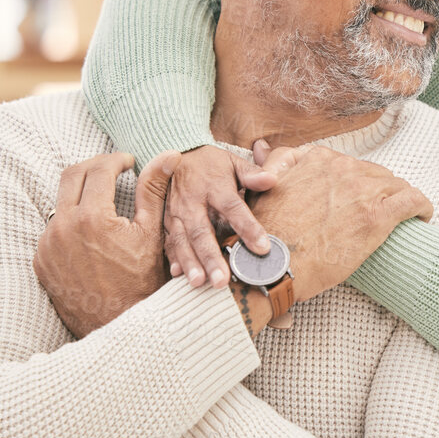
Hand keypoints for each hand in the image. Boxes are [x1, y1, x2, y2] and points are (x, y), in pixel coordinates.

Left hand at [35, 151, 177, 337]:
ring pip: (60, 202)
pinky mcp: (41, 261)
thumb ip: (154, 191)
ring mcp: (47, 246)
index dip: (116, 161)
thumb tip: (168, 156)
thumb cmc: (141, 282)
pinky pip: (53, 229)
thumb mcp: (152, 234)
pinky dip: (71, 222)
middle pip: (71, 176)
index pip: (98, 169)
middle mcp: (62, 228)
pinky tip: (91, 231)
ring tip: (105, 202)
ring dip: (82, 195)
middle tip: (114, 171)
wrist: (119, 325)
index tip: (129, 163)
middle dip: (94, 168)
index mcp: (92, 218)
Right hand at [162, 144, 283, 286]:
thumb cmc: (213, 164)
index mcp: (214, 186)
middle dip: (210, 256)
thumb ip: (252, 174)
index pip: (233, 207)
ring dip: (190, 262)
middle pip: (202, 231)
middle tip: (222, 280)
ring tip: (200, 282)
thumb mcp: (233, 163)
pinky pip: (169, 241)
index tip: (263, 247)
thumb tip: (272, 180)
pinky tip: (178, 275)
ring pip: (182, 240)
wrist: (179, 154)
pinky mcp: (167, 222)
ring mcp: (176, 213)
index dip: (247, 227)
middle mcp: (192, 202)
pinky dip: (173, 258)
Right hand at [244, 145, 435, 302]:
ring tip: (402, 215)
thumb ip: (275, 164)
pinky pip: (413, 200)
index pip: (350, 164)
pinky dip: (422, 207)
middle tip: (378, 210)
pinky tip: (423, 216)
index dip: (358, 181)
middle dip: (378, 192)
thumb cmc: (266, 234)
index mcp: (318, 159)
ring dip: (399, 199)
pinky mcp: (378, 216)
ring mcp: (362, 191)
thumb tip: (264, 149)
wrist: (271, 266)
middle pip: (375, 174)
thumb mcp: (264, 186)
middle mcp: (342, 169)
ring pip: (396, 185)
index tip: (359, 194)